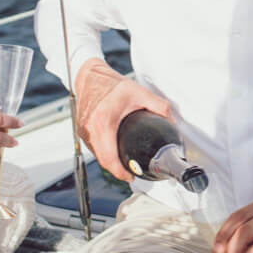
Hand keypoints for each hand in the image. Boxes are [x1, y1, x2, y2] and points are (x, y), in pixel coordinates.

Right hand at [74, 60, 175, 182]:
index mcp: (103, 122)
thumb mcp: (138, 92)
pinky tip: (112, 151)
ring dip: (109, 162)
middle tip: (131, 173)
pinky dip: (103, 153)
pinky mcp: (80, 130)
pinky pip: (92, 148)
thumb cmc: (110, 84)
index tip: (131, 176)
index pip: (110, 157)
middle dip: (117, 170)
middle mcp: (90, 129)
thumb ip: (158, 106)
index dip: (121, 172)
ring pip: (97, 156)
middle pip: (103, 160)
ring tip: (123, 163)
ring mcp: (83, 131)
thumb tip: (171, 121)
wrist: (89, 76)